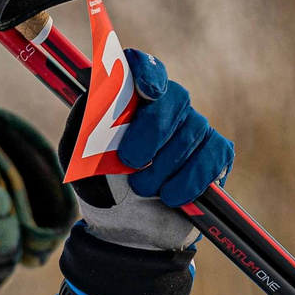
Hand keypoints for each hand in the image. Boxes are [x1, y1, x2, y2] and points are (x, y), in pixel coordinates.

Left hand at [56, 50, 232, 254]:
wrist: (126, 228)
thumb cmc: (101, 186)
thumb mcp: (79, 158)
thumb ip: (83, 125)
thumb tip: (95, 97)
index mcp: (132, 98)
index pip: (144, 67)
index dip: (148, 72)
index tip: (147, 92)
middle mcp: (168, 105)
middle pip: (175, 98)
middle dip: (152, 131)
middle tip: (130, 162)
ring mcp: (195, 127)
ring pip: (192, 132)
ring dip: (163, 167)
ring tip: (142, 189)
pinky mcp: (215, 153)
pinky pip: (212, 156)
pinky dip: (190, 179)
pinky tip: (171, 196)